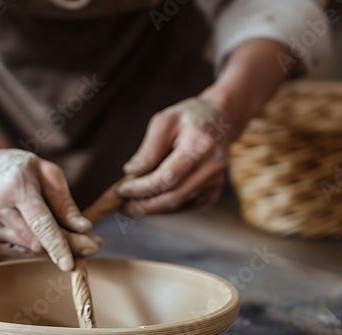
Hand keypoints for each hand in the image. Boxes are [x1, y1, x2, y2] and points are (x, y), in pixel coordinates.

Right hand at [0, 149, 100, 270]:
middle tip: (93, 245)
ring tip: (58, 229)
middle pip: (38, 243)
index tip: (70, 264)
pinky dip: (33, 245)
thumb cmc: (22, 171)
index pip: (40, 224)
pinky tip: (31, 228)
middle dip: (66, 247)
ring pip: (30, 250)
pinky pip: (19, 252)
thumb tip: (84, 230)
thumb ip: (66, 204)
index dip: (58, 245)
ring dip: (50, 246)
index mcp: (15, 189)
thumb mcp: (49, 174)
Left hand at [118, 98, 230, 214]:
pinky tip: (148, 201)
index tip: (121, 190)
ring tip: (129, 204)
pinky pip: (183, 206)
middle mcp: (212, 168)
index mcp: (200, 146)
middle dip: (143, 205)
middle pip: (173, 197)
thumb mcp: (164, 122)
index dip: (142, 188)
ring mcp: (215, 183)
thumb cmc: (187, 119)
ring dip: (150, 208)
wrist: (221, 121)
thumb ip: (148, 149)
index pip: (168, 176)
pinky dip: (163, 207)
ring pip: (176, 205)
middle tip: (121, 206)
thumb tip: (131, 173)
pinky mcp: (212, 193)